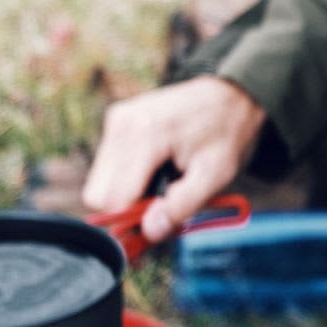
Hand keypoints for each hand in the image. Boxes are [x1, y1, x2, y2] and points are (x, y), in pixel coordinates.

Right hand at [82, 76, 265, 241]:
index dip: (133, 221)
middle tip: (162, 206)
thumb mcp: (216, 175)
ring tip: (163, 183)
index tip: (159, 224)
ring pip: (99, 183)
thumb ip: (181, 205)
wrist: (230, 96)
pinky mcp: (116, 121)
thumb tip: (149, 231)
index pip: (113, 199)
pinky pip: (107, 167)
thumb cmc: (226, 133)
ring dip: (128, 193)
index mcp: (145, 136)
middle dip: (127, 208)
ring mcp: (117, 120)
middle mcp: (122, 125)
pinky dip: (128, 177)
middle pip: (97, 194)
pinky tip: (157, 167)